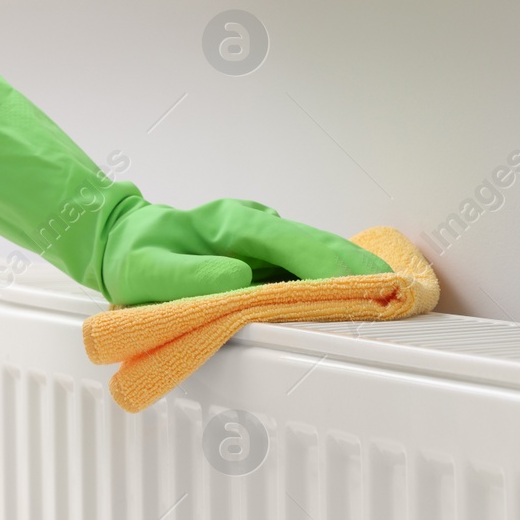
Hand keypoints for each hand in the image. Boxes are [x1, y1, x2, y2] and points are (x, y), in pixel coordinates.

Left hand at [101, 197, 390, 305]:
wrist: (122, 236)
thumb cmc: (133, 255)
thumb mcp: (143, 272)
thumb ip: (187, 279)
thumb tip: (241, 281)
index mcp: (231, 223)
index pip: (292, 241)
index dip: (330, 264)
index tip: (362, 284)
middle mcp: (254, 223)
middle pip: (316, 243)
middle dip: (358, 268)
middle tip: (397, 294)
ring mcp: (262, 234)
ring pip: (316, 252)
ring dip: (352, 273)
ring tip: (390, 297)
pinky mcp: (264, 250)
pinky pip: (305, 263)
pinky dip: (333, 277)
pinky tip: (358, 294)